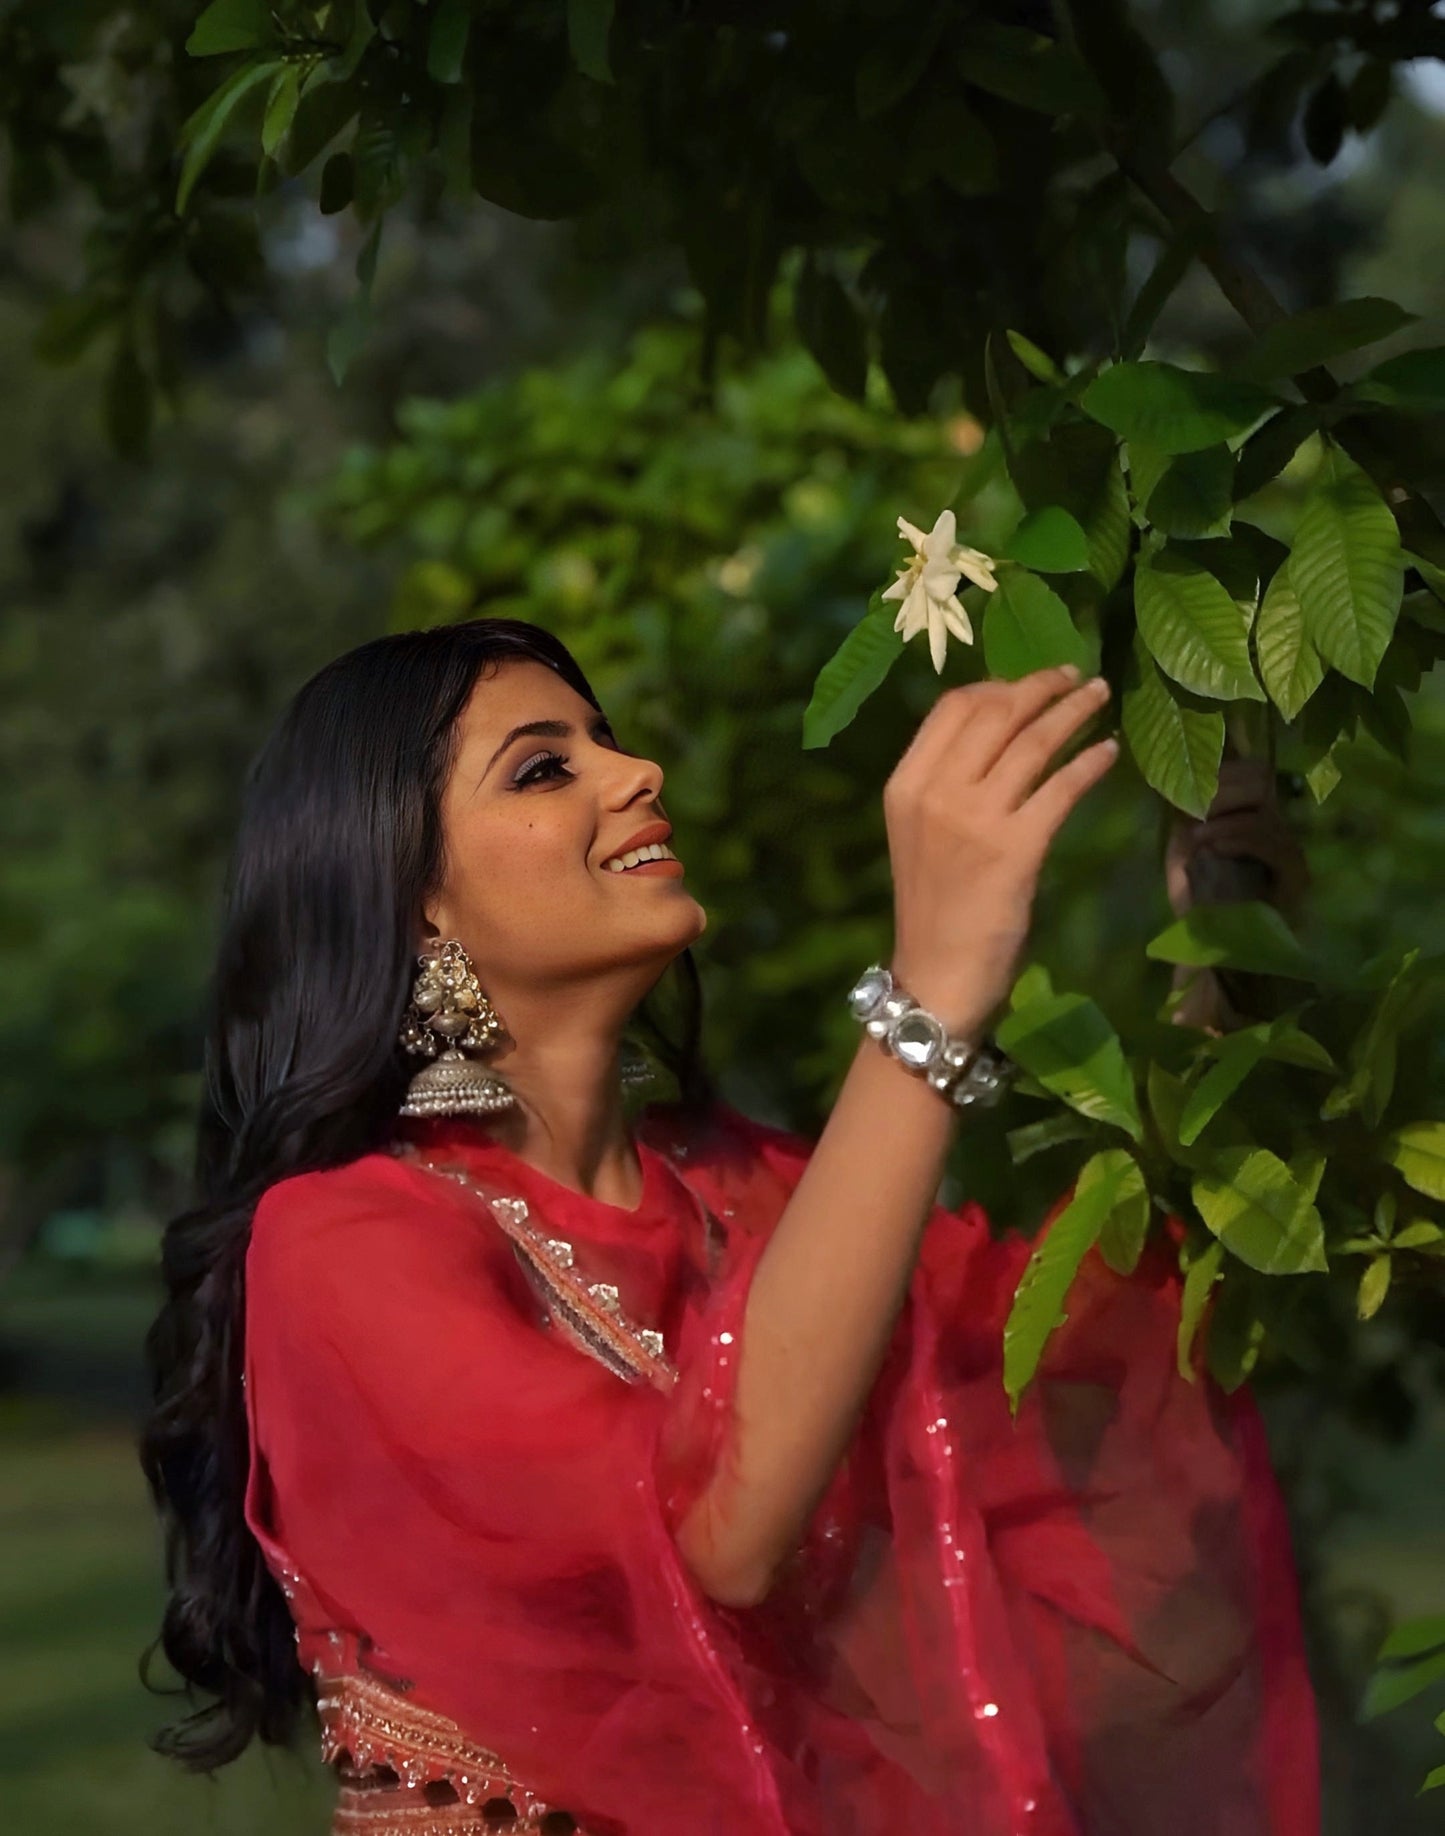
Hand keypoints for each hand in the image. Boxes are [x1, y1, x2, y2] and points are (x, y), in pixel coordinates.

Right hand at [882, 665, 1117, 1036]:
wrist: (936, 975)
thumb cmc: (933, 907)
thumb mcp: (920, 832)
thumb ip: (946, 782)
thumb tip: (1000, 731)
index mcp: (905, 783)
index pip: (952, 707)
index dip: (997, 685)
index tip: (1029, 685)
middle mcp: (936, 792)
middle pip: (996, 712)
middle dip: (1042, 686)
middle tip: (1077, 677)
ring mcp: (975, 819)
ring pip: (1033, 742)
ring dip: (1073, 711)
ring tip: (1100, 696)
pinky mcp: (1016, 848)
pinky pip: (1061, 788)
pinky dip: (1089, 762)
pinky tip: (1108, 752)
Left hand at [1165, 758, 1309, 923]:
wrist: (1210, 944)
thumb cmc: (1196, 895)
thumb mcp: (1185, 845)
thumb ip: (1188, 810)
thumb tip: (1186, 775)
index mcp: (1250, 813)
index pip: (1254, 769)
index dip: (1224, 770)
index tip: (1192, 786)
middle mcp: (1275, 825)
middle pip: (1261, 778)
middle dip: (1223, 789)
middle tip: (1195, 810)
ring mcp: (1288, 849)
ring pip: (1264, 810)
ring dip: (1224, 819)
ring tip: (1198, 837)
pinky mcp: (1296, 874)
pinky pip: (1271, 841)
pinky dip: (1238, 839)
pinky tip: (1214, 848)